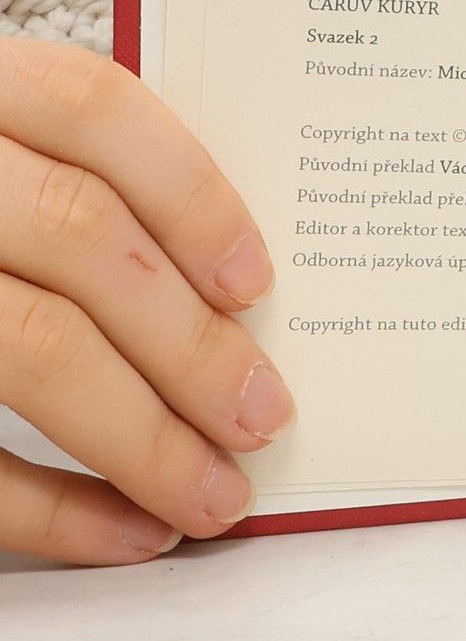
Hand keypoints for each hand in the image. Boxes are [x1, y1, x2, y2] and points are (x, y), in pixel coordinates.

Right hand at [0, 42, 292, 563]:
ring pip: (31, 345)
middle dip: (189, 342)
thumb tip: (243, 298)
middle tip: (264, 416)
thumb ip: (94, 190)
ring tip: (218, 495)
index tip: (258, 284)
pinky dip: (55, 508)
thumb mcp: (15, 162)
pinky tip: (132, 533)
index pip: (91, 107)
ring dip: (143, 438)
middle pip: (79, 237)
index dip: (187, 193)